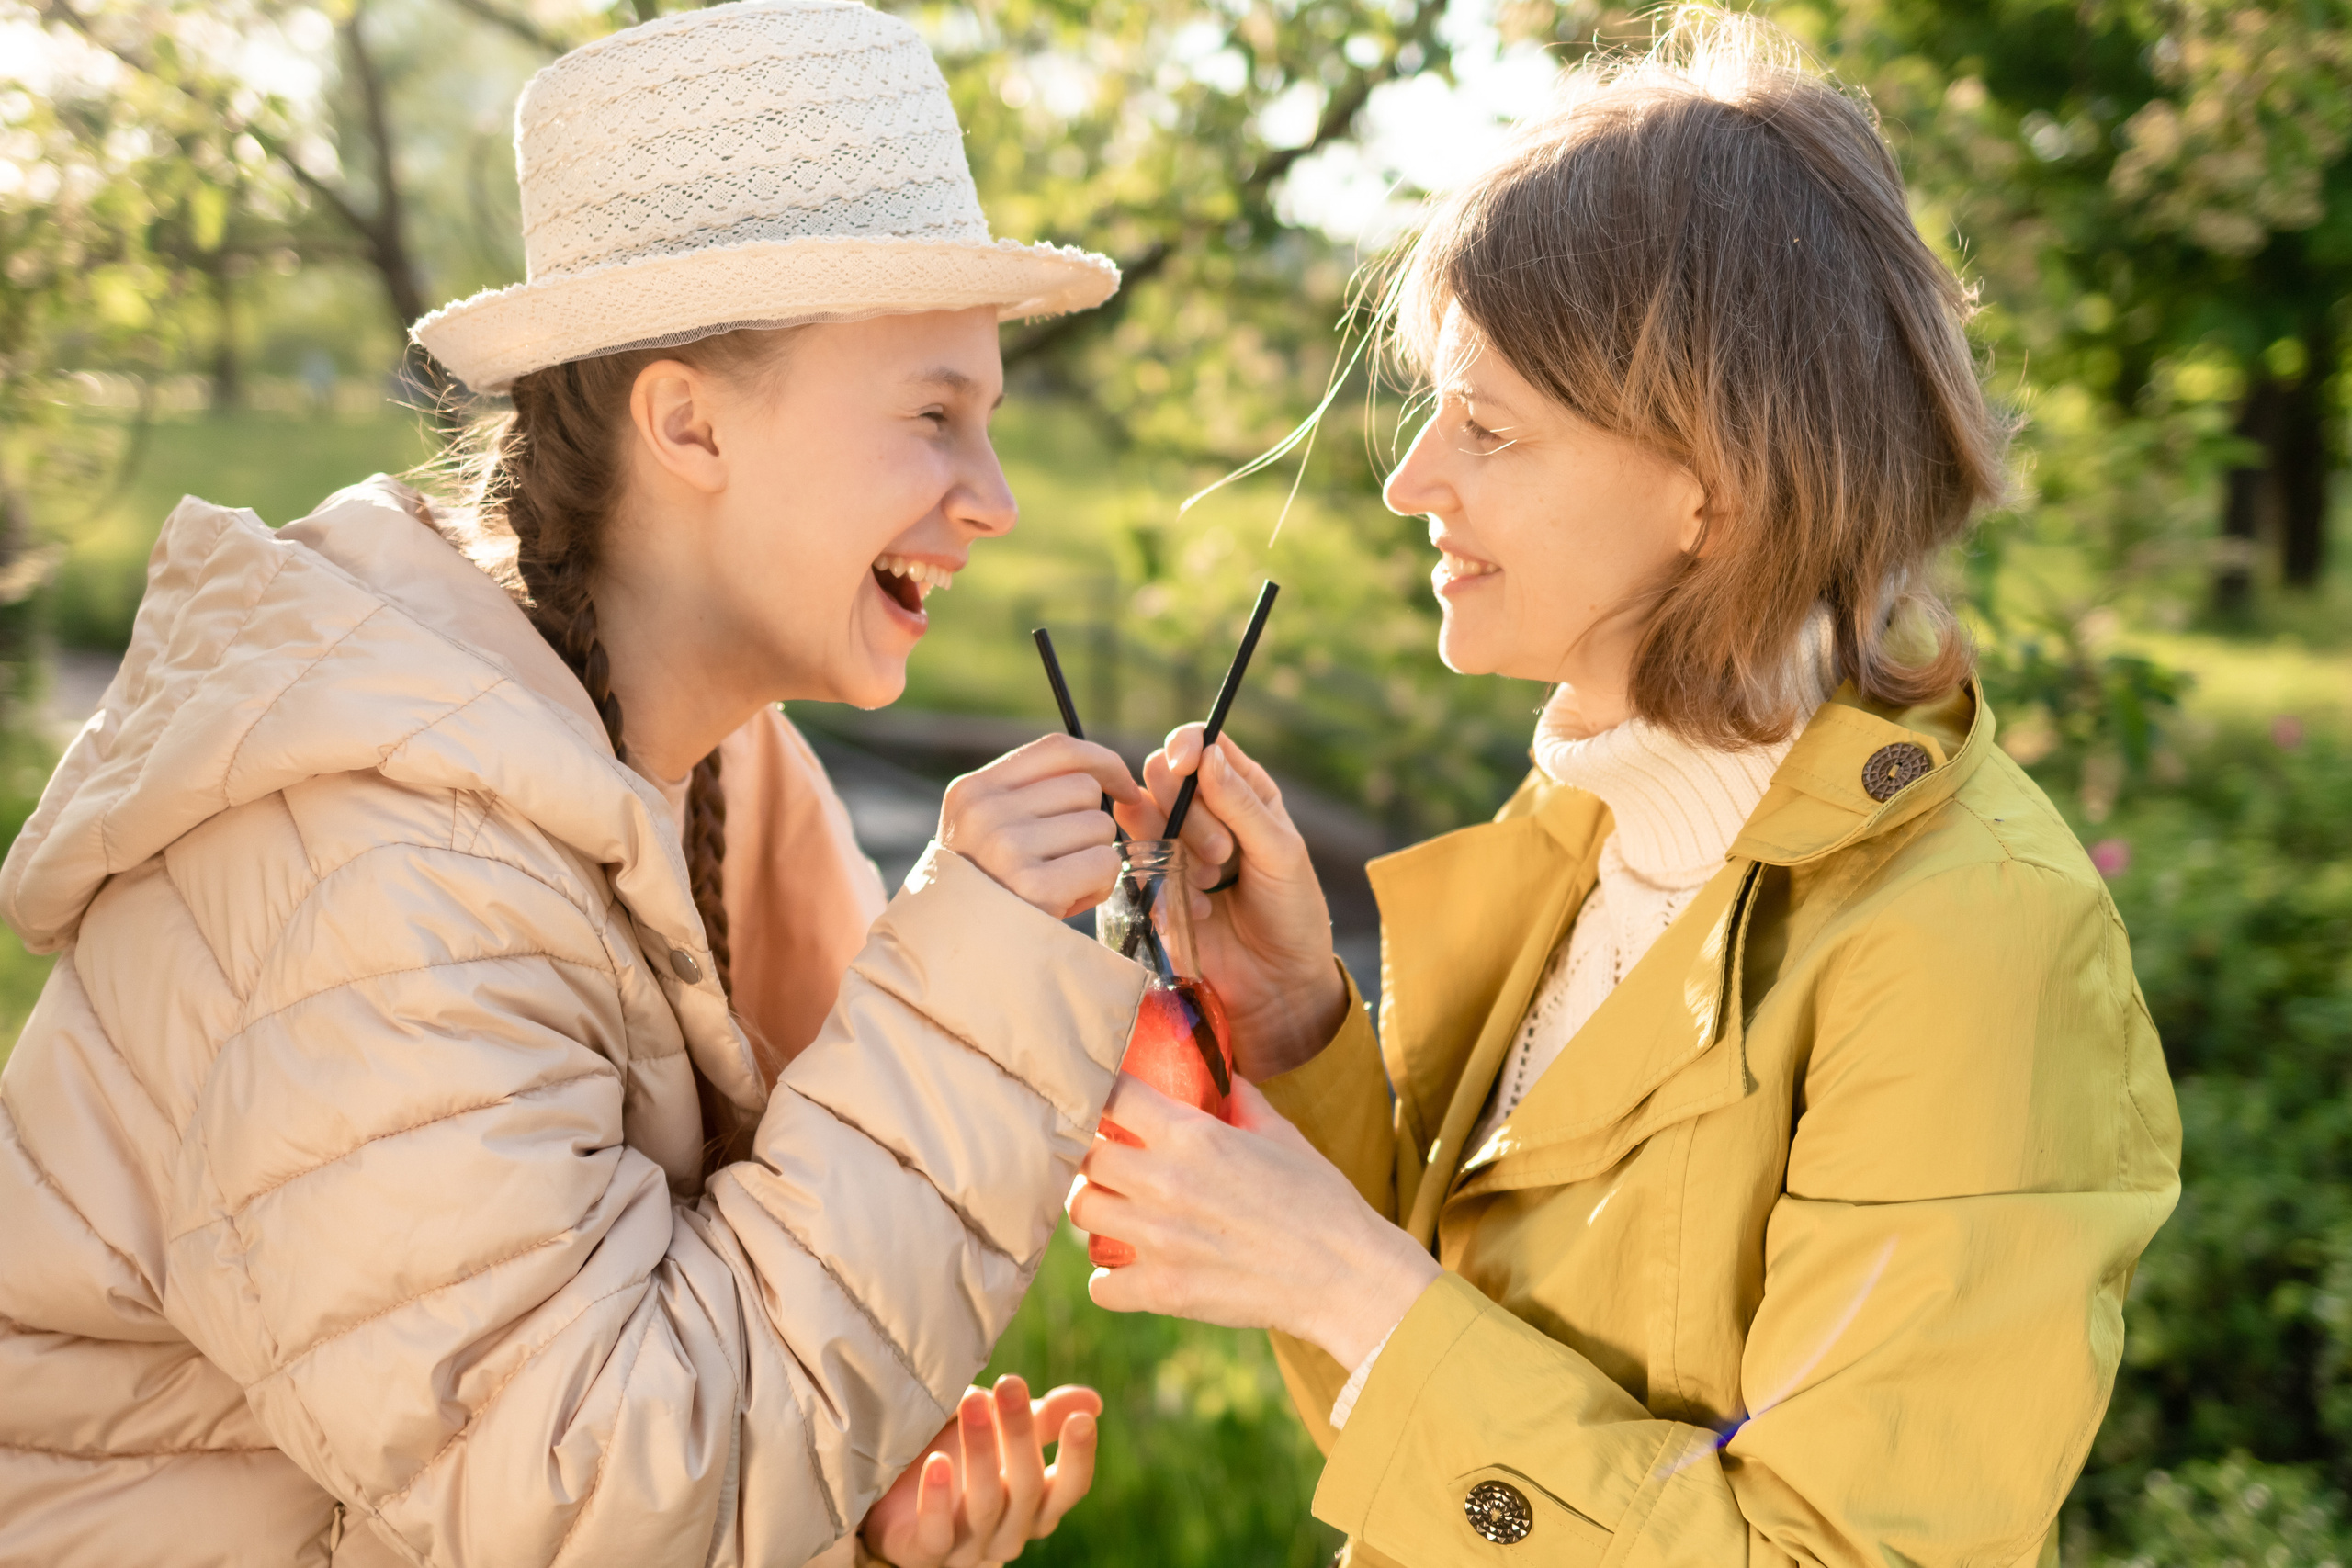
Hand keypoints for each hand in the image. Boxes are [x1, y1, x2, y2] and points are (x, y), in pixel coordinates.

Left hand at [860, 1376, 1100, 1567]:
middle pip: (1026, 1488)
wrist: (897, 1498)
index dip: (1079, 1458)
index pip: (1070, 1488)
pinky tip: (936, 1460)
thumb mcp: (1003, 1437)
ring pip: (984, 1505)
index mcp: (1036, 1505)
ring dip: (980, 1451)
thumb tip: (1093, 1402)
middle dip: (1019, 1433)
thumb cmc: (962, 1463)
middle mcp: (1010, 1532)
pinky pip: (936, 1534)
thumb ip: (1045, 1419)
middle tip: (1009, 1383)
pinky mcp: (926, 1555)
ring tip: (973, 1399)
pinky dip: (937, 1499)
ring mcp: (969, 1549)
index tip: (1081, 1419)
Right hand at [939, 735, 1143, 919]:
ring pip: (1099, 826)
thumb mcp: (984, 831)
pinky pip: (1104, 863)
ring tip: (1060, 886)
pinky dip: (1099, 886)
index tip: (1122, 788)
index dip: (1102, 762)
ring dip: (1095, 859)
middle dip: (1091, 824)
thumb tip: (1105, 775)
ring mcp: (1008, 847)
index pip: (1056, 749)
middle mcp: (986, 812)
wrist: (952, 958)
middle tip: (1065, 862)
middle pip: (1084, 788)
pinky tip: (1068, 903)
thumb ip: (1027, 796)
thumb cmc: (987, 892)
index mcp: (972, 790)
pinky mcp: (1035, 886)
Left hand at [1067, 1073, 1439, 1370]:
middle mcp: (1165, 1182)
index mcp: (1192, 1135)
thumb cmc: (1320, 1200)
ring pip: (1081, 1212)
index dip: (1105, 1096)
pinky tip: (1132, 1269)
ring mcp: (1159, 1240)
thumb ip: (1240, 1100)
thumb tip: (1220, 1074)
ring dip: (1097, 1208)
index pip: (1111, 1095)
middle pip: (1085, 1155)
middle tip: (1115, 1162)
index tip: (1112, 1105)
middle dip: (1096, 1155)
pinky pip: (1100, 1285)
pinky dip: (1110, 1280)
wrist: (1346, 1275)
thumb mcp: (1281, 1134)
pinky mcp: (1164, 1291)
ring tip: (1119, 1210)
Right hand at [1119, 727, 1346, 1078]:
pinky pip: (1136, 864)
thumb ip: (1241, 803)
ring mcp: (1173, 847)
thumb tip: (1206, 753)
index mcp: (1242, 790)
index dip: (1185, 747)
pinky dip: (1167, 884)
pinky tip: (1202, 910)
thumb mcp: (1280, 851)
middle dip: (1186, 810)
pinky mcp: (1153, 884)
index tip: (1185, 764)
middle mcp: (1204, 812)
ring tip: (1212, 881)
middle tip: (1222, 853)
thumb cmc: (1291, 912)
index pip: (1200, 745)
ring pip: (1142, 815)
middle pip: (1161, 775)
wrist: (1275, 985)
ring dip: (1175, 846)